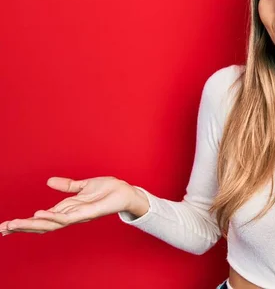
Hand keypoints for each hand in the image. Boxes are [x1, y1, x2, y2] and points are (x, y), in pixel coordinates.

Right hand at [0, 176, 137, 235]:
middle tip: (2, 229)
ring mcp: (78, 215)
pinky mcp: (87, 213)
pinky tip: (39, 214)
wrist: (126, 191)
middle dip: (21, 227)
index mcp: (67, 209)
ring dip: (31, 224)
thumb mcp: (84, 185)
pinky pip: (67, 217)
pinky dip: (52, 216)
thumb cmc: (108, 190)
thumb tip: (49, 181)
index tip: (4, 227)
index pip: (41, 219)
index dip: (24, 223)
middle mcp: (70, 215)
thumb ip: (67, 185)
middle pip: (41, 225)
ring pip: (50, 223)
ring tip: (13, 224)